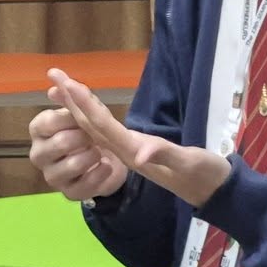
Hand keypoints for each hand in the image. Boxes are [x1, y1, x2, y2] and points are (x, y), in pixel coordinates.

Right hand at [28, 100, 128, 201]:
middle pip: (60, 143)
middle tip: (94, 135)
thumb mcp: (82, 110)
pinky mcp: (68, 193)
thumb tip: (54, 73)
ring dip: (92, 155)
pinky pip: (85, 185)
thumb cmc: (87, 131)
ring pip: (73, 164)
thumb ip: (69, 94)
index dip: (70, 119)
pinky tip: (106, 165)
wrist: (106, 159)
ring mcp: (52, 176)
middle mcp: (38, 154)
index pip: (47, 121)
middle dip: (84, 137)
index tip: (84, 118)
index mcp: (38, 130)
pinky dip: (100, 173)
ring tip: (99, 150)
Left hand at [48, 68, 232, 208]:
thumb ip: (164, 157)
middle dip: (71, 99)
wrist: (212, 192)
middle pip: (91, 123)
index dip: (83, 103)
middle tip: (53, 74)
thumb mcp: (187, 165)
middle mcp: (126, 150)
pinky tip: (87, 107)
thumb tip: (140, 156)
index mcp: (133, 151)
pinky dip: (95, 114)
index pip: (101, 125)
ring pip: (97, 126)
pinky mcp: (138, 149)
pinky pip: (109, 130)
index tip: (65, 84)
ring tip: (60, 87)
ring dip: (78, 105)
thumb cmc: (203, 176)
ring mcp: (131, 150)